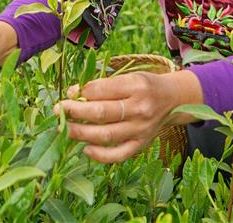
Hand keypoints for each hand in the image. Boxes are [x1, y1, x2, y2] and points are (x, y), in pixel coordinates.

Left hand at [54, 70, 202, 163]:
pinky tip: (86, 149)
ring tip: (65, 129)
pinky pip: (118, 155)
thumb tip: (73, 93)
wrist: (173, 100)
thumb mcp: (128, 77)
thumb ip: (102, 85)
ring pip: (106, 135)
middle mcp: (140, 108)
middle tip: (59, 110)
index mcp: (136, 86)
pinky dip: (100, 155)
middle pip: (101, 113)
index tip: (69, 94)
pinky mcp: (141, 145)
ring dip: (81, 133)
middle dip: (75, 112)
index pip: (101, 90)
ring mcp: (141, 129)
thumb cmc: (144, 86)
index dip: (81, 92)